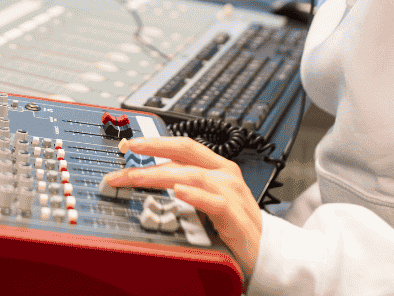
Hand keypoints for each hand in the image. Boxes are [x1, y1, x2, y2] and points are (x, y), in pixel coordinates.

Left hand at [103, 136, 262, 276]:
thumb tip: (151, 177)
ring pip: (192, 175)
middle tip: (125, 154)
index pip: (183, 145)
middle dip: (151, 151)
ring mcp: (231, 193)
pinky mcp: (235, 216)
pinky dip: (195, 195)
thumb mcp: (207, 198)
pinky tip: (178, 192)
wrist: (268, 252)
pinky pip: (213, 202)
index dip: (156, 141)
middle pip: (183, 153)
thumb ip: (186, 184)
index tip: (129, 144)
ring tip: (136, 177)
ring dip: (160, 175)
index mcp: (218, 167)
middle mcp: (225, 174)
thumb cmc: (235, 225)